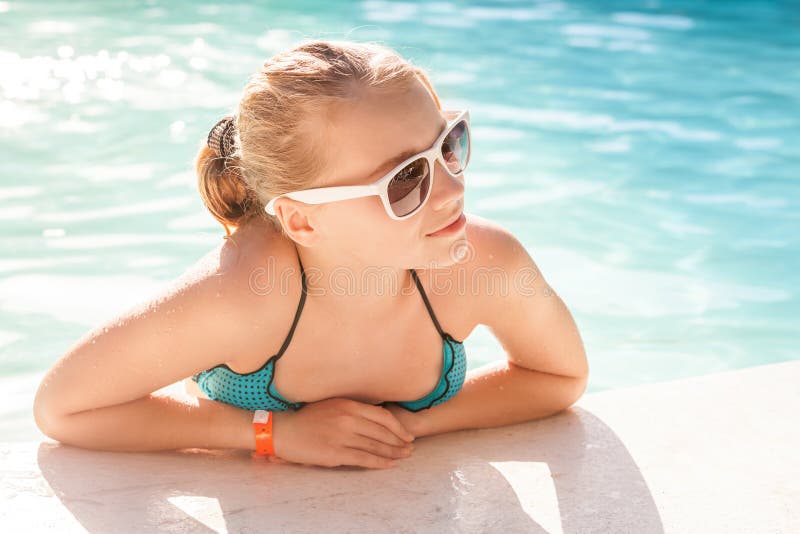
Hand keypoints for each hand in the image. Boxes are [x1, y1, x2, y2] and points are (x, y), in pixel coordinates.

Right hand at [270, 397, 415, 468]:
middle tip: (411, 448)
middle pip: (382, 431)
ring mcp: (342, 436)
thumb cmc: (307, 418)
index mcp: (348, 404)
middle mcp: (348, 418)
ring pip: (375, 445)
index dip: (398, 427)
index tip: (407, 434)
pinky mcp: (335, 453)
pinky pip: (363, 458)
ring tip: (404, 457)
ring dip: (393, 453)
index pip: (382, 416)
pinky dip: (379, 462)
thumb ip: (353, 409)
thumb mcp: (332, 405)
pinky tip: (389, 465)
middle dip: (399, 441)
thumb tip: (376, 418)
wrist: (284, 430)